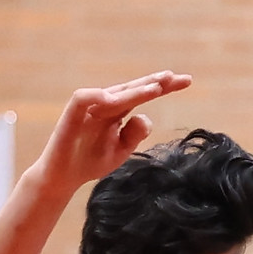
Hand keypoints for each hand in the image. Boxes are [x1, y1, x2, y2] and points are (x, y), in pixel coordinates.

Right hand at [39, 73, 193, 193]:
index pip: (144, 94)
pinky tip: (113, 99)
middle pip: (133, 88)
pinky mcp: (72, 113)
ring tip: (155, 89)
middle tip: (175, 77)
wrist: (64, 176)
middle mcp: (106, 104)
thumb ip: (135, 134)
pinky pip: (84, 98)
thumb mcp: (121, 150)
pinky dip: (97, 96)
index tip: (188, 82)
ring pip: (114, 93)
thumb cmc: (91, 160)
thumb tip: (146, 116)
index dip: (164, 87)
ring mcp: (90, 107)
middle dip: (154, 82)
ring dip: (134, 90)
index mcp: (119, 111)